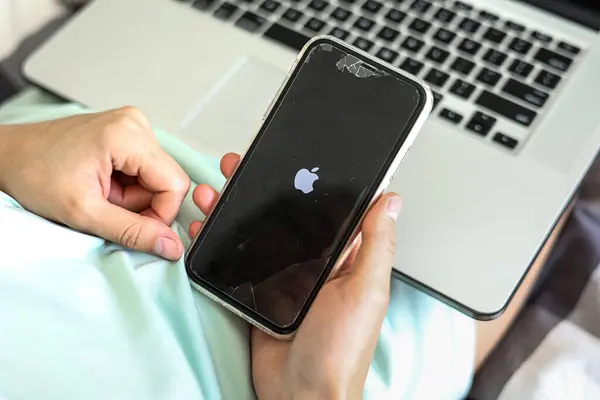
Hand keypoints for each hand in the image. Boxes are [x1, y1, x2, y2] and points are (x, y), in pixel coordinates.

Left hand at [0, 107, 189, 259]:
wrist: (7, 157)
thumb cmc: (33, 174)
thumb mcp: (84, 213)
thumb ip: (133, 232)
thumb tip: (171, 245)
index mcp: (127, 134)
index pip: (176, 183)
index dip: (160, 213)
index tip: (132, 224)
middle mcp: (134, 123)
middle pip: (166, 180)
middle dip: (141, 204)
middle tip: (106, 205)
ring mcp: (130, 125)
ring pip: (156, 177)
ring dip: (132, 197)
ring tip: (100, 193)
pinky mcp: (125, 132)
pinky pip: (145, 169)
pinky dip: (127, 185)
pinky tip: (102, 183)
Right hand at [191, 153, 401, 399]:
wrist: (301, 395)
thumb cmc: (341, 350)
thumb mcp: (366, 291)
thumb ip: (377, 245)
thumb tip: (391, 199)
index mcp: (343, 257)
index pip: (328, 209)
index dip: (311, 181)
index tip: (293, 156)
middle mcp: (313, 263)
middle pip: (285, 216)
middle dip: (263, 189)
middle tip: (242, 166)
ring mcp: (282, 277)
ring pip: (257, 233)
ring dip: (235, 209)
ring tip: (215, 188)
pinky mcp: (257, 293)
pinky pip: (237, 260)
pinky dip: (220, 241)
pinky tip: (204, 225)